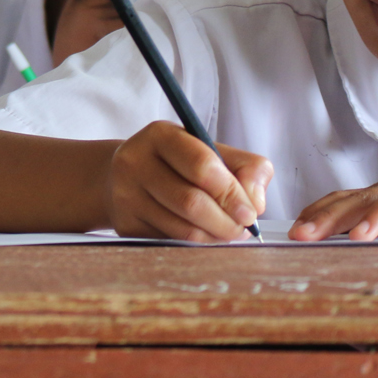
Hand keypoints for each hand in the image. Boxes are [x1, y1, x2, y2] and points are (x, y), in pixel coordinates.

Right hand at [104, 120, 271, 242]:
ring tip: (227, 232)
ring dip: (214, 236)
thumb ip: (245, 167)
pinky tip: (204, 234)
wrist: (121, 177)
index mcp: (161, 135)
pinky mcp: (125, 224)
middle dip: (226, 222)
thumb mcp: (209, 150)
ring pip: (182, 227)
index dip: (232, 193)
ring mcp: (125, 195)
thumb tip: (255, 203)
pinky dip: (195, 242)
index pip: (202, 166)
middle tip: (243, 229)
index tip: (250, 212)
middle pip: (191, 202)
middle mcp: (136, 162)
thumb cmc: (177, 163)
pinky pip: (170, 241)